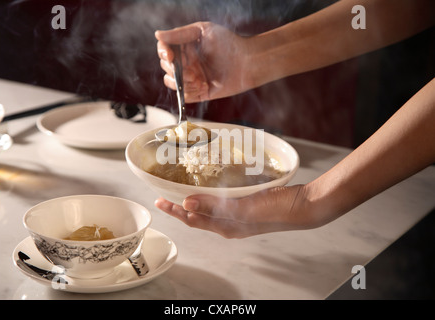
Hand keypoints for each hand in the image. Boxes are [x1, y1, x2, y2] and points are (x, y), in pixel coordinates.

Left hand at [154, 185, 320, 238]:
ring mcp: (238, 215)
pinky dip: (211, 194)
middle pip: (197, 215)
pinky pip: (222, 201)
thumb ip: (215, 206)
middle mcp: (229, 223)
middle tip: (164, 195)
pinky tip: (211, 186)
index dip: (174, 211)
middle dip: (179, 206)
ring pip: (209, 208)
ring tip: (182, 191)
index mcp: (225, 227)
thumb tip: (187, 204)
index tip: (159, 201)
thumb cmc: (276, 209)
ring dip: (194, 200)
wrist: (302, 206)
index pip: (192, 219)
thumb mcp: (243, 208)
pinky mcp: (247, 205)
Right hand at [155, 21, 252, 102]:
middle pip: (165, 67)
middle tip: (193, 71)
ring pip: (171, 82)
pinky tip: (204, 86)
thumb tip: (157, 34)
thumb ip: (179, 34)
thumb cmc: (228, 43)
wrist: (247, 63)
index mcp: (185, 47)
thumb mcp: (203, 31)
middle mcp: (186, 62)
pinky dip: (190, 92)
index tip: (171, 56)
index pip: (164, 49)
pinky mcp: (197, 92)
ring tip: (199, 79)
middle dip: (176, 70)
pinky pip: (183, 95)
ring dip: (182, 82)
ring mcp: (191, 78)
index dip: (163, 53)